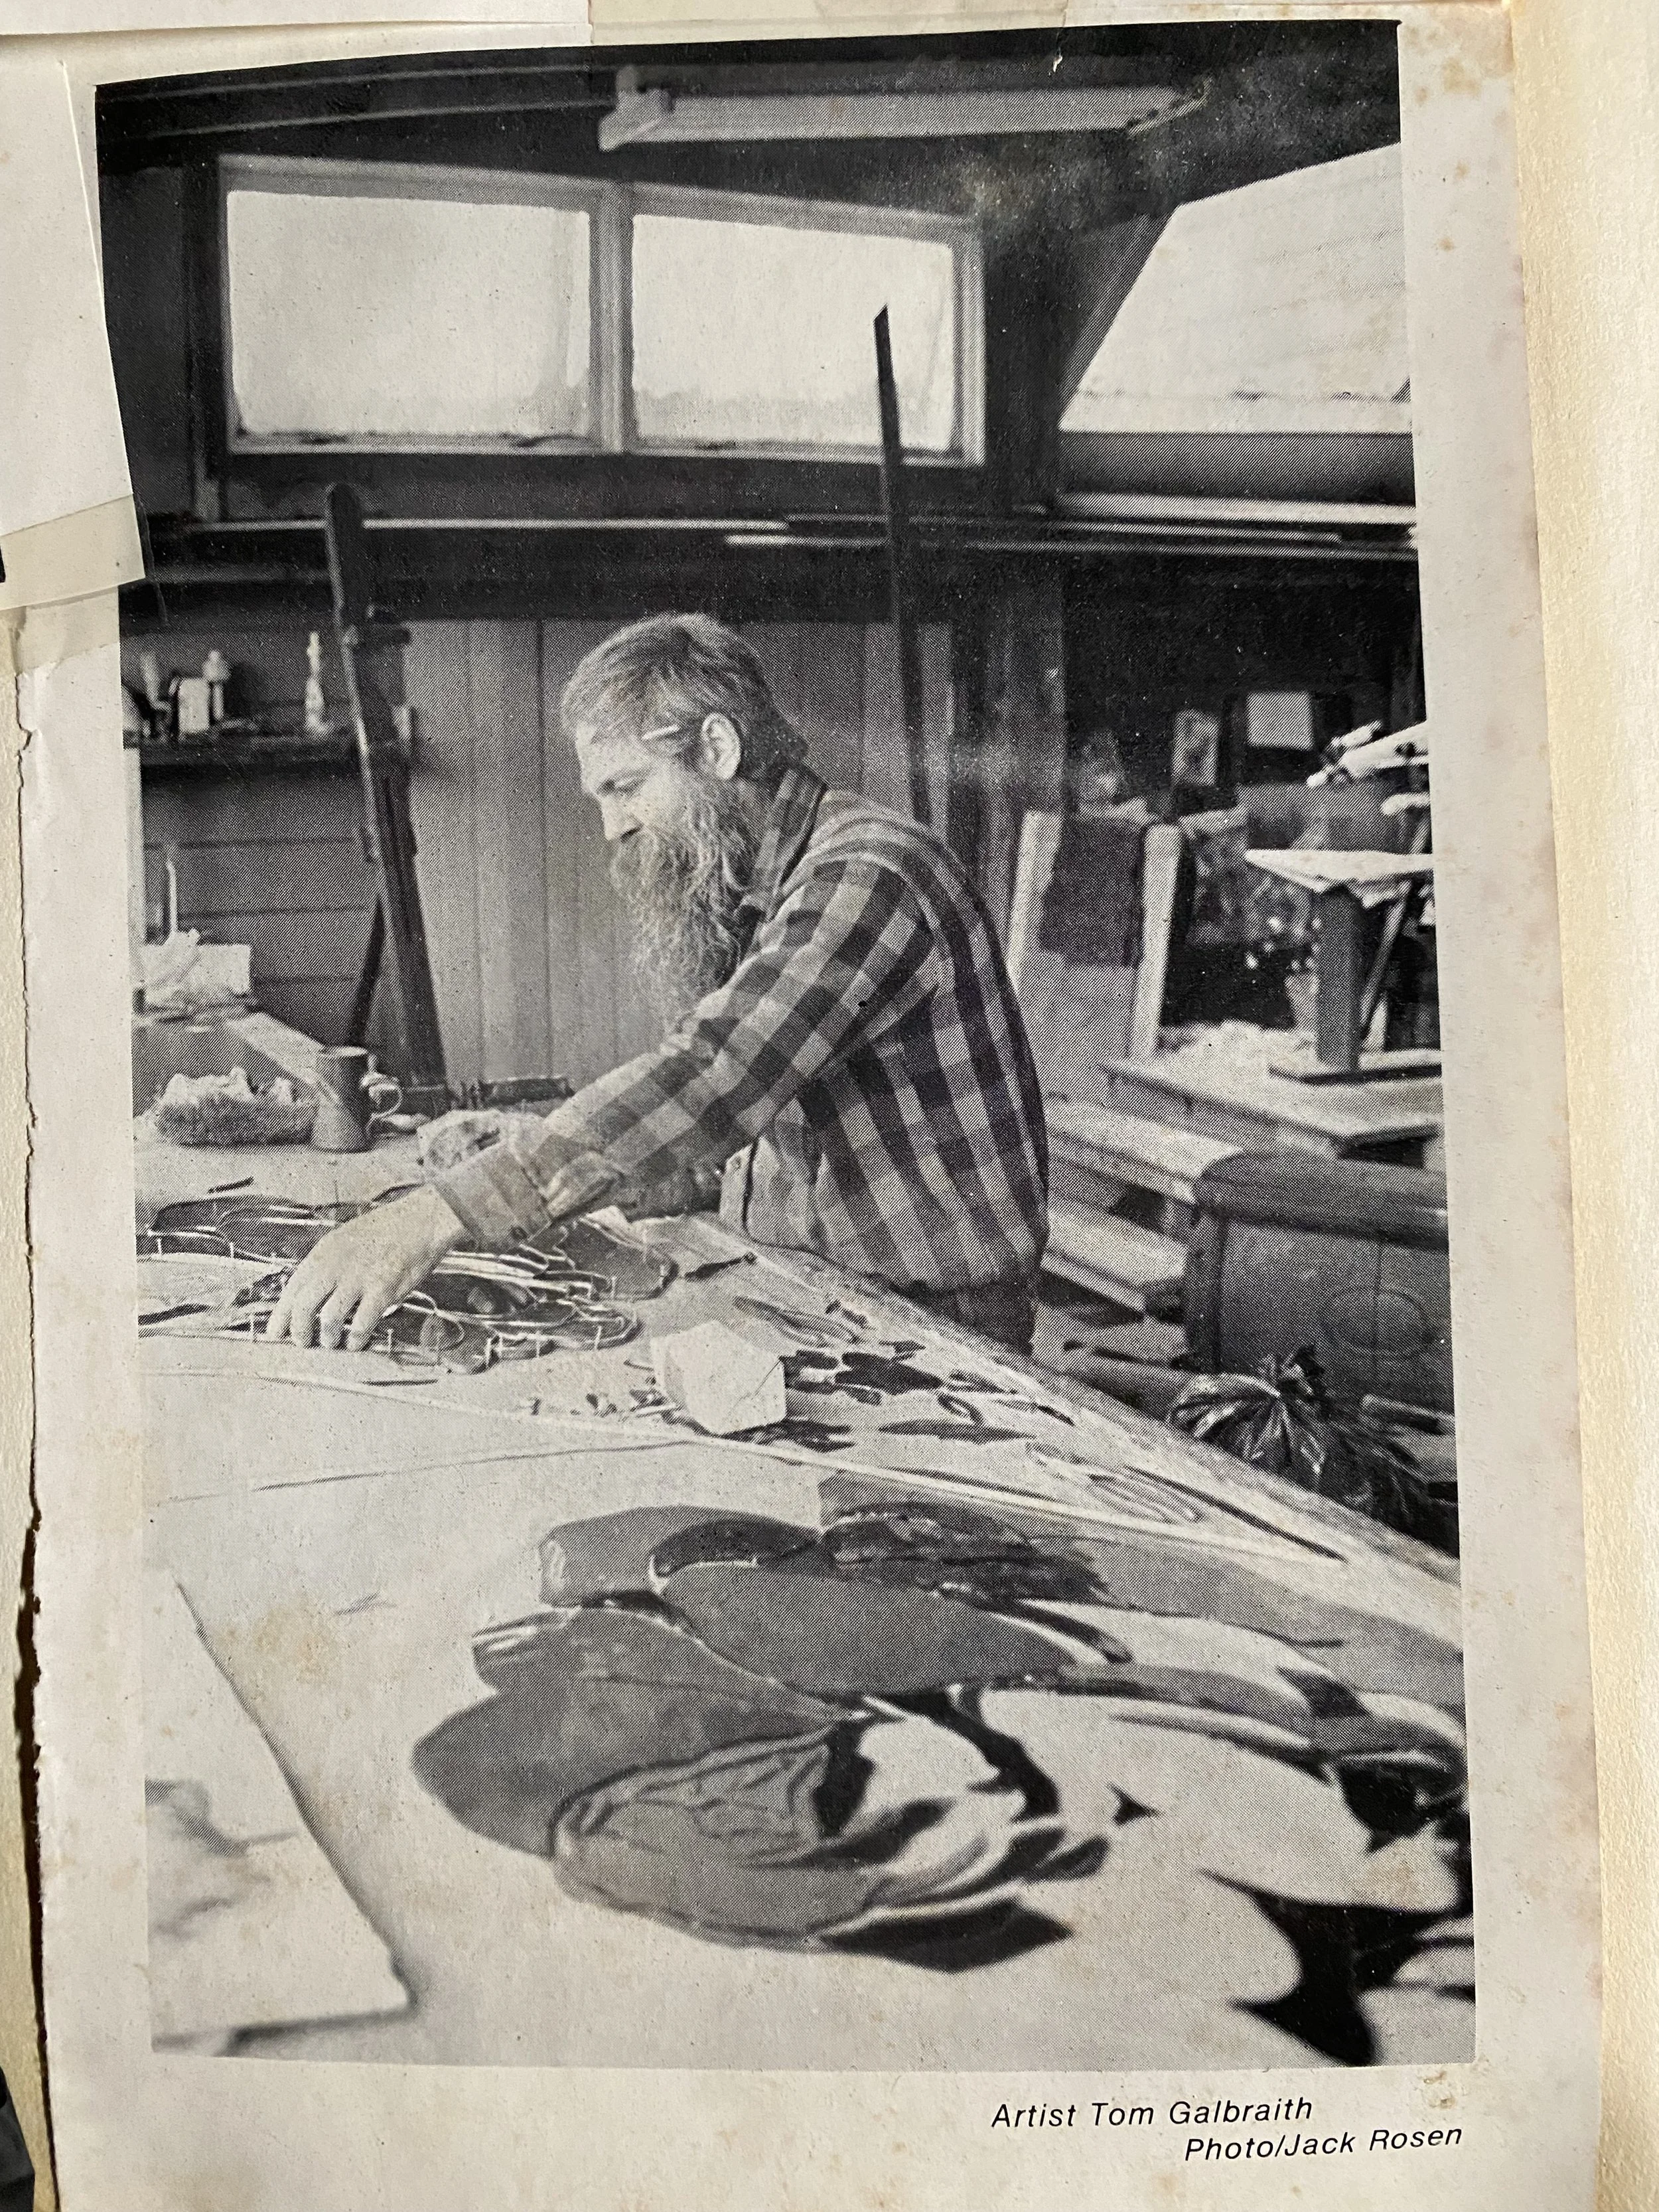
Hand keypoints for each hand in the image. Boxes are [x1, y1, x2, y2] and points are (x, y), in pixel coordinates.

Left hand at [265, 1185, 464, 1350]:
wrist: (419, 1220)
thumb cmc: (387, 1229)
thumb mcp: (344, 1240)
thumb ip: (326, 1265)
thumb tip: (311, 1292)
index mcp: (323, 1253)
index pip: (292, 1289)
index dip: (280, 1315)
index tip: (274, 1332)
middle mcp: (335, 1266)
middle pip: (303, 1307)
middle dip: (299, 1331)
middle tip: (301, 1343)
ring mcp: (358, 1279)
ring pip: (328, 1319)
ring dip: (327, 1337)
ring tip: (330, 1343)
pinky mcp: (381, 1290)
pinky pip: (361, 1324)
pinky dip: (355, 1338)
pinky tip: (356, 1342)